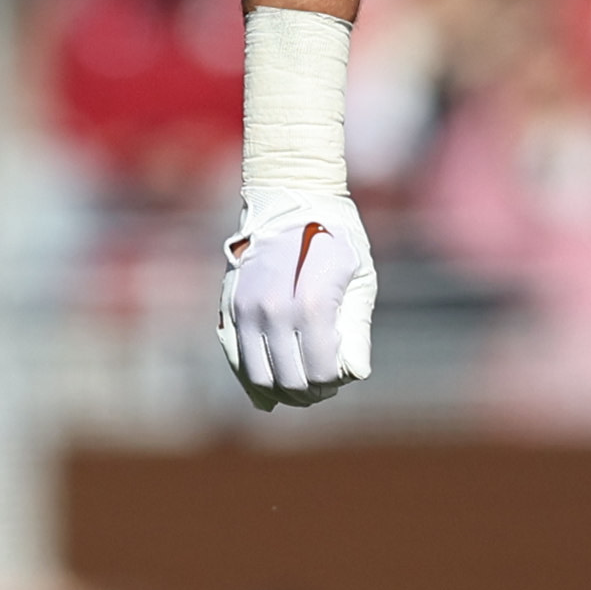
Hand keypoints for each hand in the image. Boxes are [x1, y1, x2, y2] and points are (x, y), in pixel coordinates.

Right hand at [218, 187, 375, 407]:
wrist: (290, 197)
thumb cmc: (335, 236)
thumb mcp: (360, 276)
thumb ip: (357, 328)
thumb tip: (355, 373)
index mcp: (311, 304)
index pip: (321, 372)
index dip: (334, 381)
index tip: (341, 374)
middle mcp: (274, 311)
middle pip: (291, 381)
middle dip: (311, 392)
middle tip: (322, 387)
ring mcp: (247, 310)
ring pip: (259, 377)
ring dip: (282, 391)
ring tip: (299, 387)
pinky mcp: (230, 307)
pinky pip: (236, 358)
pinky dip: (253, 380)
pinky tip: (270, 389)